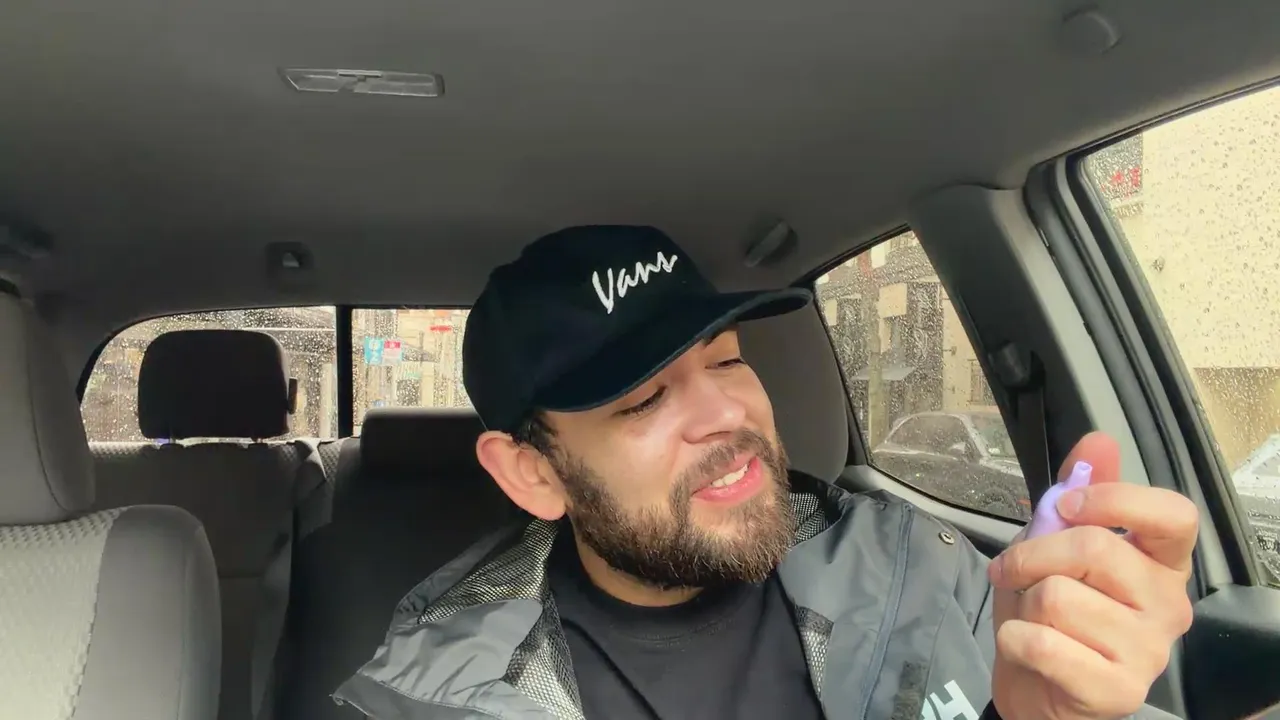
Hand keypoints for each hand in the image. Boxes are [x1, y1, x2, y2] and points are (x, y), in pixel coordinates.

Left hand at [988, 431, 1197, 719]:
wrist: (1038, 688)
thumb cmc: (1052, 612)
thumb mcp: (1057, 545)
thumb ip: (1078, 493)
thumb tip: (1097, 441)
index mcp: (1162, 563)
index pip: (1174, 515)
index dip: (1116, 500)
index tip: (1067, 507)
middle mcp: (1170, 605)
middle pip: (1094, 548)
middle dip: (1031, 555)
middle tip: (1014, 572)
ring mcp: (1150, 652)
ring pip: (1057, 597)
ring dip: (1023, 604)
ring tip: (1034, 620)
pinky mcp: (1118, 691)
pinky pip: (1043, 642)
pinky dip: (1015, 640)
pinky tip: (1029, 650)